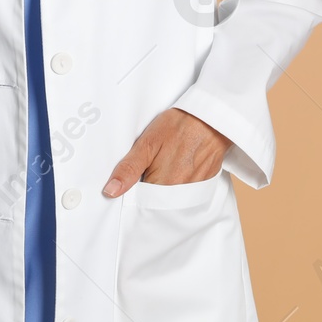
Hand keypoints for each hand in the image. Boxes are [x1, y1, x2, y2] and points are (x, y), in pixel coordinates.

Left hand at [102, 108, 231, 197]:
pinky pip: (185, 194)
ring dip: (163, 187)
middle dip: (148, 190)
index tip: (134, 177)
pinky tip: (178, 166)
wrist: (210, 118)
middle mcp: (179, 195)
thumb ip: (129, 168)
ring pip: (170, 199)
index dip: (133, 191)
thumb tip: (111, 191)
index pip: (139, 203)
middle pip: (156, 203)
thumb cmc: (178, 127)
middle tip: (152, 165)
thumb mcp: (147, 143)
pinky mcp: (203, 186)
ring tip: (165, 163)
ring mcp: (193, 191)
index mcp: (162, 186)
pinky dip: (178, 184)